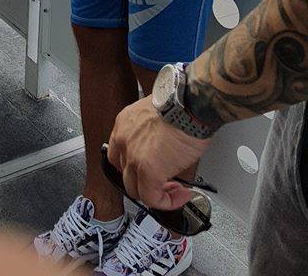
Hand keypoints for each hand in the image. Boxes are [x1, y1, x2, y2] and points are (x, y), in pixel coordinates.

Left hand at [107, 95, 210, 210]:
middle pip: (125, 175)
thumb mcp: (156, 117)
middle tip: (166, 183)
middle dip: (146, 183)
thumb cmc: (180, 105)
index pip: (118, 155)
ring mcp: (133, 157)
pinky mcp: (148, 172)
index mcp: (124, 124)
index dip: (134, 168)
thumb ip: (151, 137)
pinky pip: (153, 199)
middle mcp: (123, 140)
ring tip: (176, 190)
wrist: (188, 105)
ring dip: (157, 194)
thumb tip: (162, 156)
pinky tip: (181, 195)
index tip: (149, 172)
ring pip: (136, 190)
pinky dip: (167, 202)